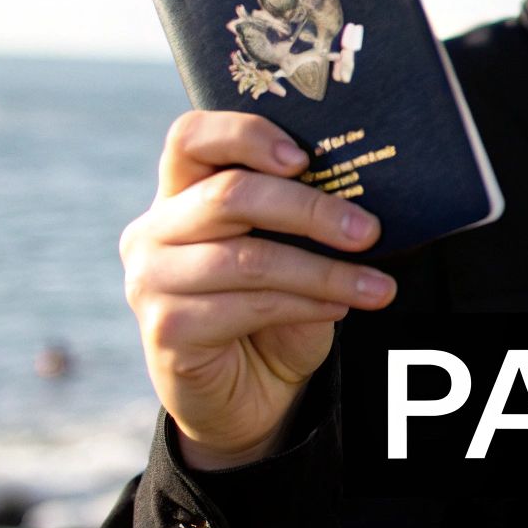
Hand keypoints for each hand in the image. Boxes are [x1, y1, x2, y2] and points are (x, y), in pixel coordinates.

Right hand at [120, 111, 396, 469]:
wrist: (249, 392)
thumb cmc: (271, 309)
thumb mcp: (288, 252)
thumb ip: (299, 217)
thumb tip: (362, 194)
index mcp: (180, 192)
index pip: (191, 137)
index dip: (245, 135)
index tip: (304, 158)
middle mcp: (154, 230)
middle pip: (228, 195)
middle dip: (310, 210)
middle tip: (369, 230)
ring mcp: (151, 280)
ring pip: (247, 258)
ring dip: (323, 271)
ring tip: (377, 285)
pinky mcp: (166, 328)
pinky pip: (248, 306)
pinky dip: (305, 305)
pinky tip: (340, 308)